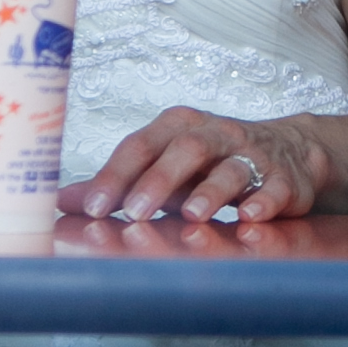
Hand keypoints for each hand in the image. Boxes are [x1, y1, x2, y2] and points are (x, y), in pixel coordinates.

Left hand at [61, 108, 333, 224]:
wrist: (287, 152)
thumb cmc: (210, 163)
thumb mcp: (163, 166)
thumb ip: (118, 184)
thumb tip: (59, 203)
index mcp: (176, 128)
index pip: (139, 146)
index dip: (114, 175)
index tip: (91, 207)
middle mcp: (213, 135)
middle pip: (184, 150)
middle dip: (158, 181)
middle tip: (134, 211)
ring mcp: (251, 155)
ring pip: (230, 168)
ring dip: (211, 191)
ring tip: (192, 215)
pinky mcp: (283, 179)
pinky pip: (274, 188)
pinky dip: (264, 202)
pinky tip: (252, 218)